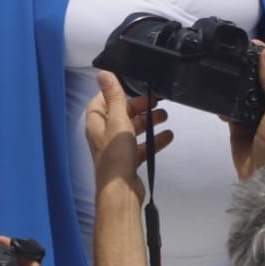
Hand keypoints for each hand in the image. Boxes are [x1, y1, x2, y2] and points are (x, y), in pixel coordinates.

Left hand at [84, 70, 172, 202]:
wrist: (121, 192)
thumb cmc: (116, 156)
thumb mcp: (117, 121)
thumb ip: (114, 97)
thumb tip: (103, 73)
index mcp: (97, 123)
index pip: (102, 100)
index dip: (115, 92)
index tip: (132, 86)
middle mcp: (104, 135)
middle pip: (120, 114)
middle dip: (138, 106)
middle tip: (155, 100)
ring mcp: (116, 149)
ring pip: (132, 129)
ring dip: (148, 121)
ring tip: (164, 115)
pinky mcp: (128, 161)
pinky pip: (142, 146)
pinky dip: (153, 140)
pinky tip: (167, 136)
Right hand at [227, 45, 264, 179]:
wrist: (261, 174)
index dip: (263, 54)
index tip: (248, 42)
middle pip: (253, 75)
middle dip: (243, 65)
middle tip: (227, 52)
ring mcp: (249, 110)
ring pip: (238, 89)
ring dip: (230, 81)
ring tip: (217, 69)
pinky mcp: (236, 121)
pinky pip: (227, 105)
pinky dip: (221, 101)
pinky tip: (214, 96)